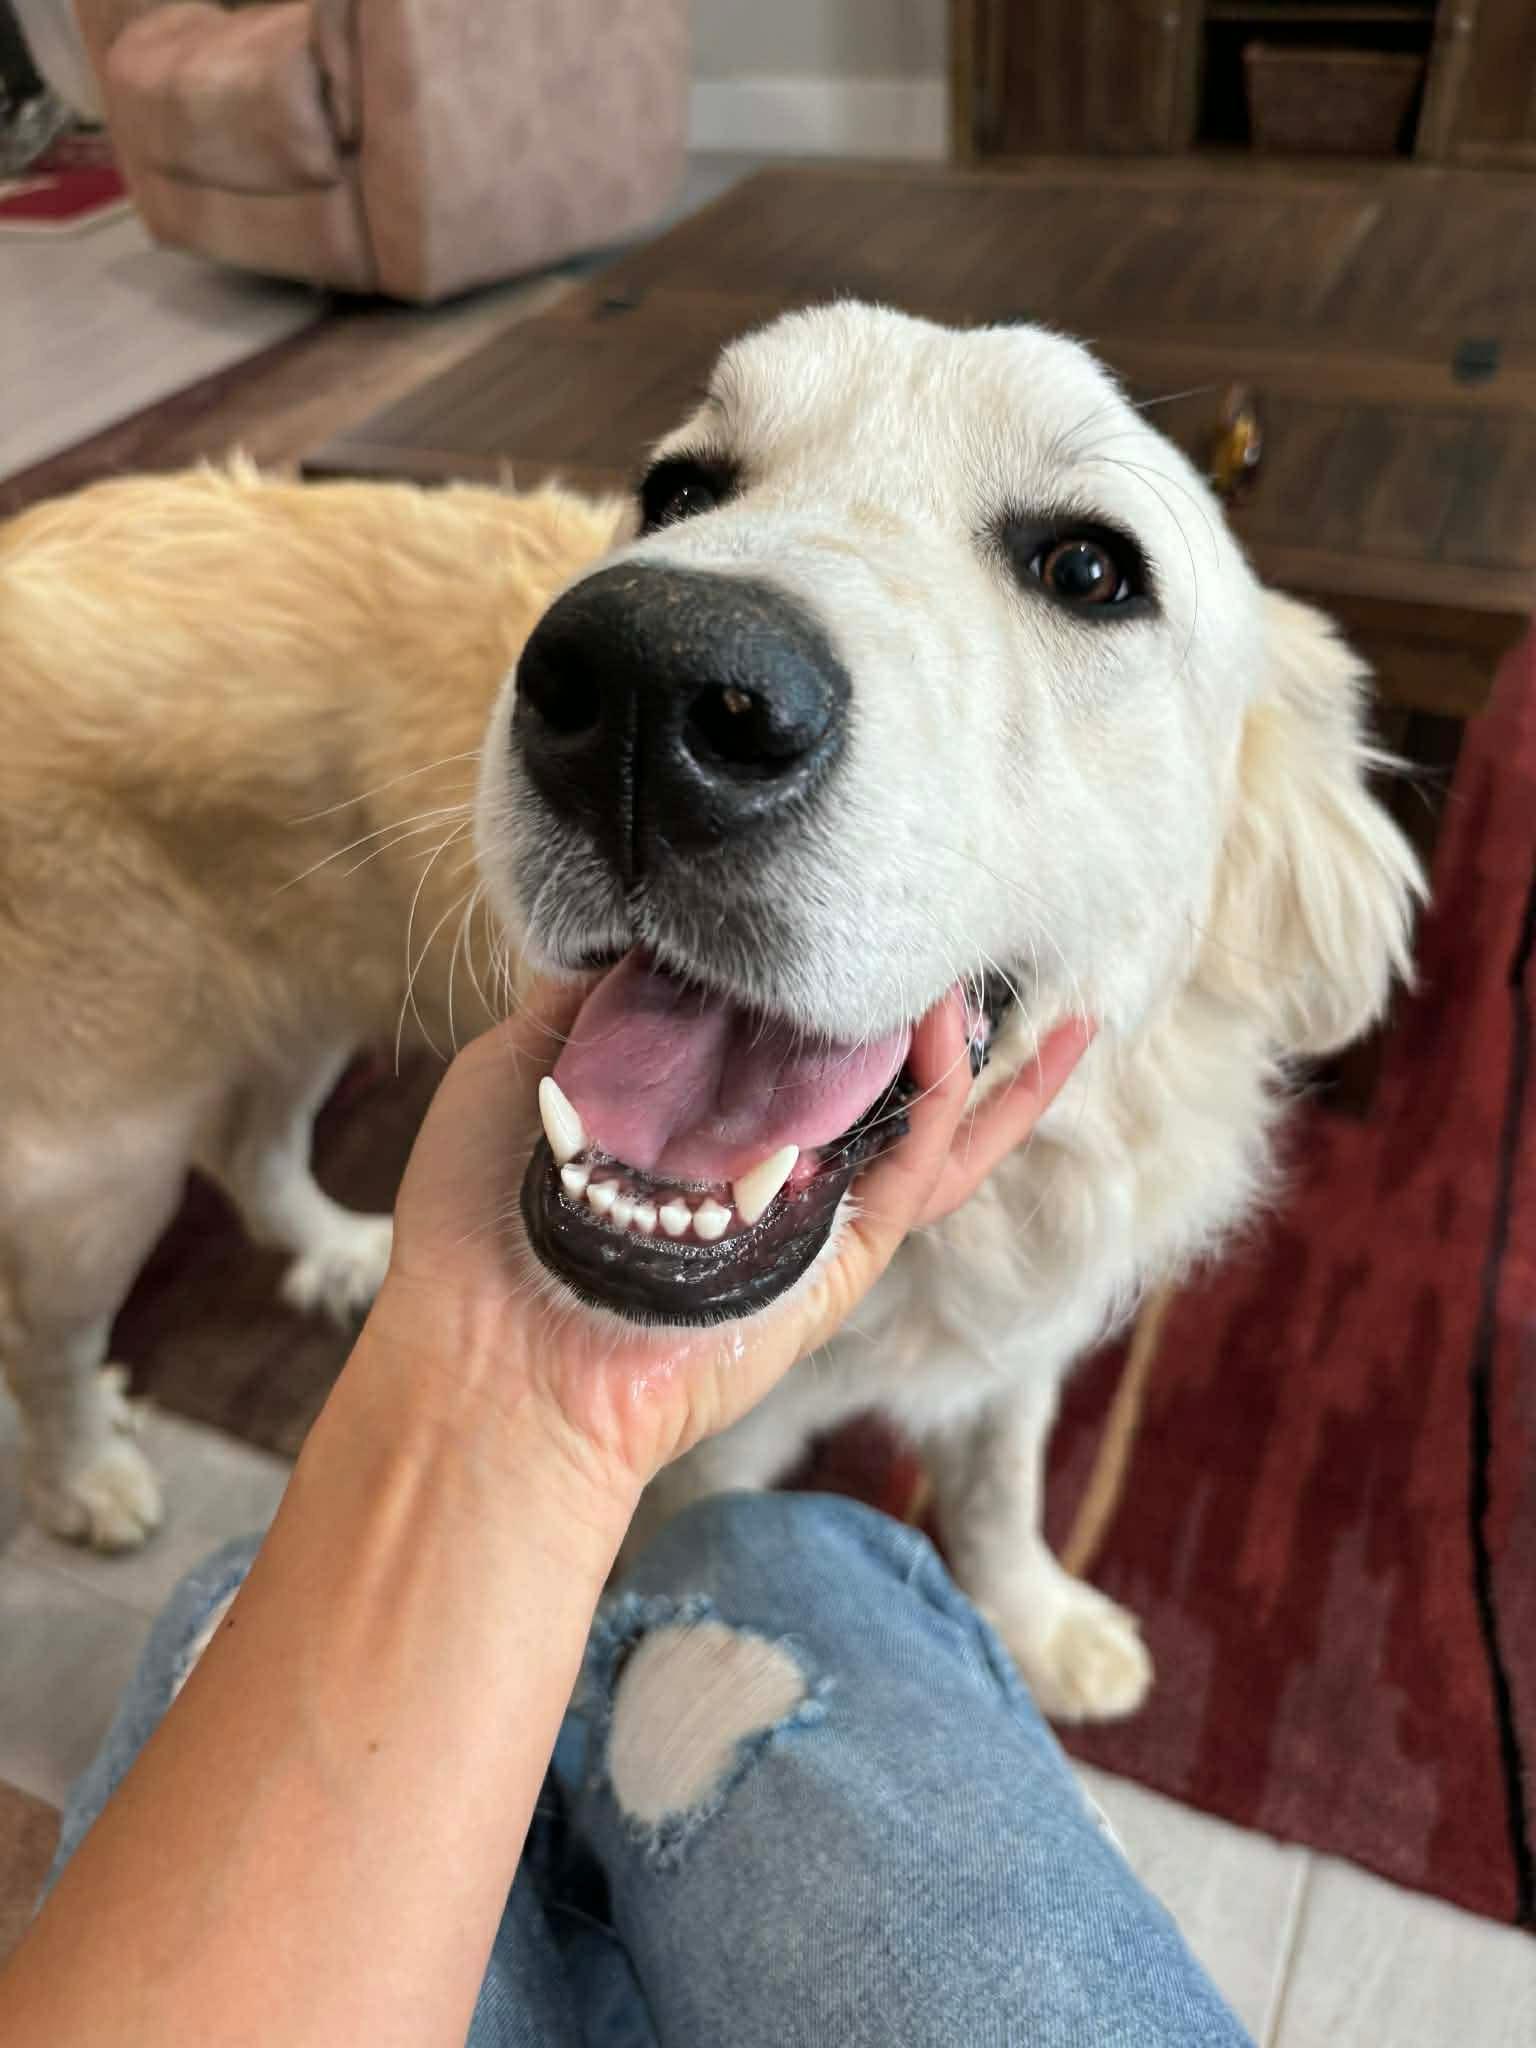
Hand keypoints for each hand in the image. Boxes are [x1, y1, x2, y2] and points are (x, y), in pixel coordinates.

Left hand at [364, 983, 1088, 1509]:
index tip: (838, 889)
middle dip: (926, 997)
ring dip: (970, 1040)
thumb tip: (649, 916)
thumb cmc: (482, 1211)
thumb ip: (592, 993)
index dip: (819, 961)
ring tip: (994, 960)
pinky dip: (960, 1093)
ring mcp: (814, 1198)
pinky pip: (929, 1162)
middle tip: (950, 917)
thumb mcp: (523, 1059)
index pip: (781, 1020)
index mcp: (693, 1103)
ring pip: (928, 1114)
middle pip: (874, 1063)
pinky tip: (963, 1021)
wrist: (494, 1345)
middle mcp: (763, 1147)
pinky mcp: (850, 1248)